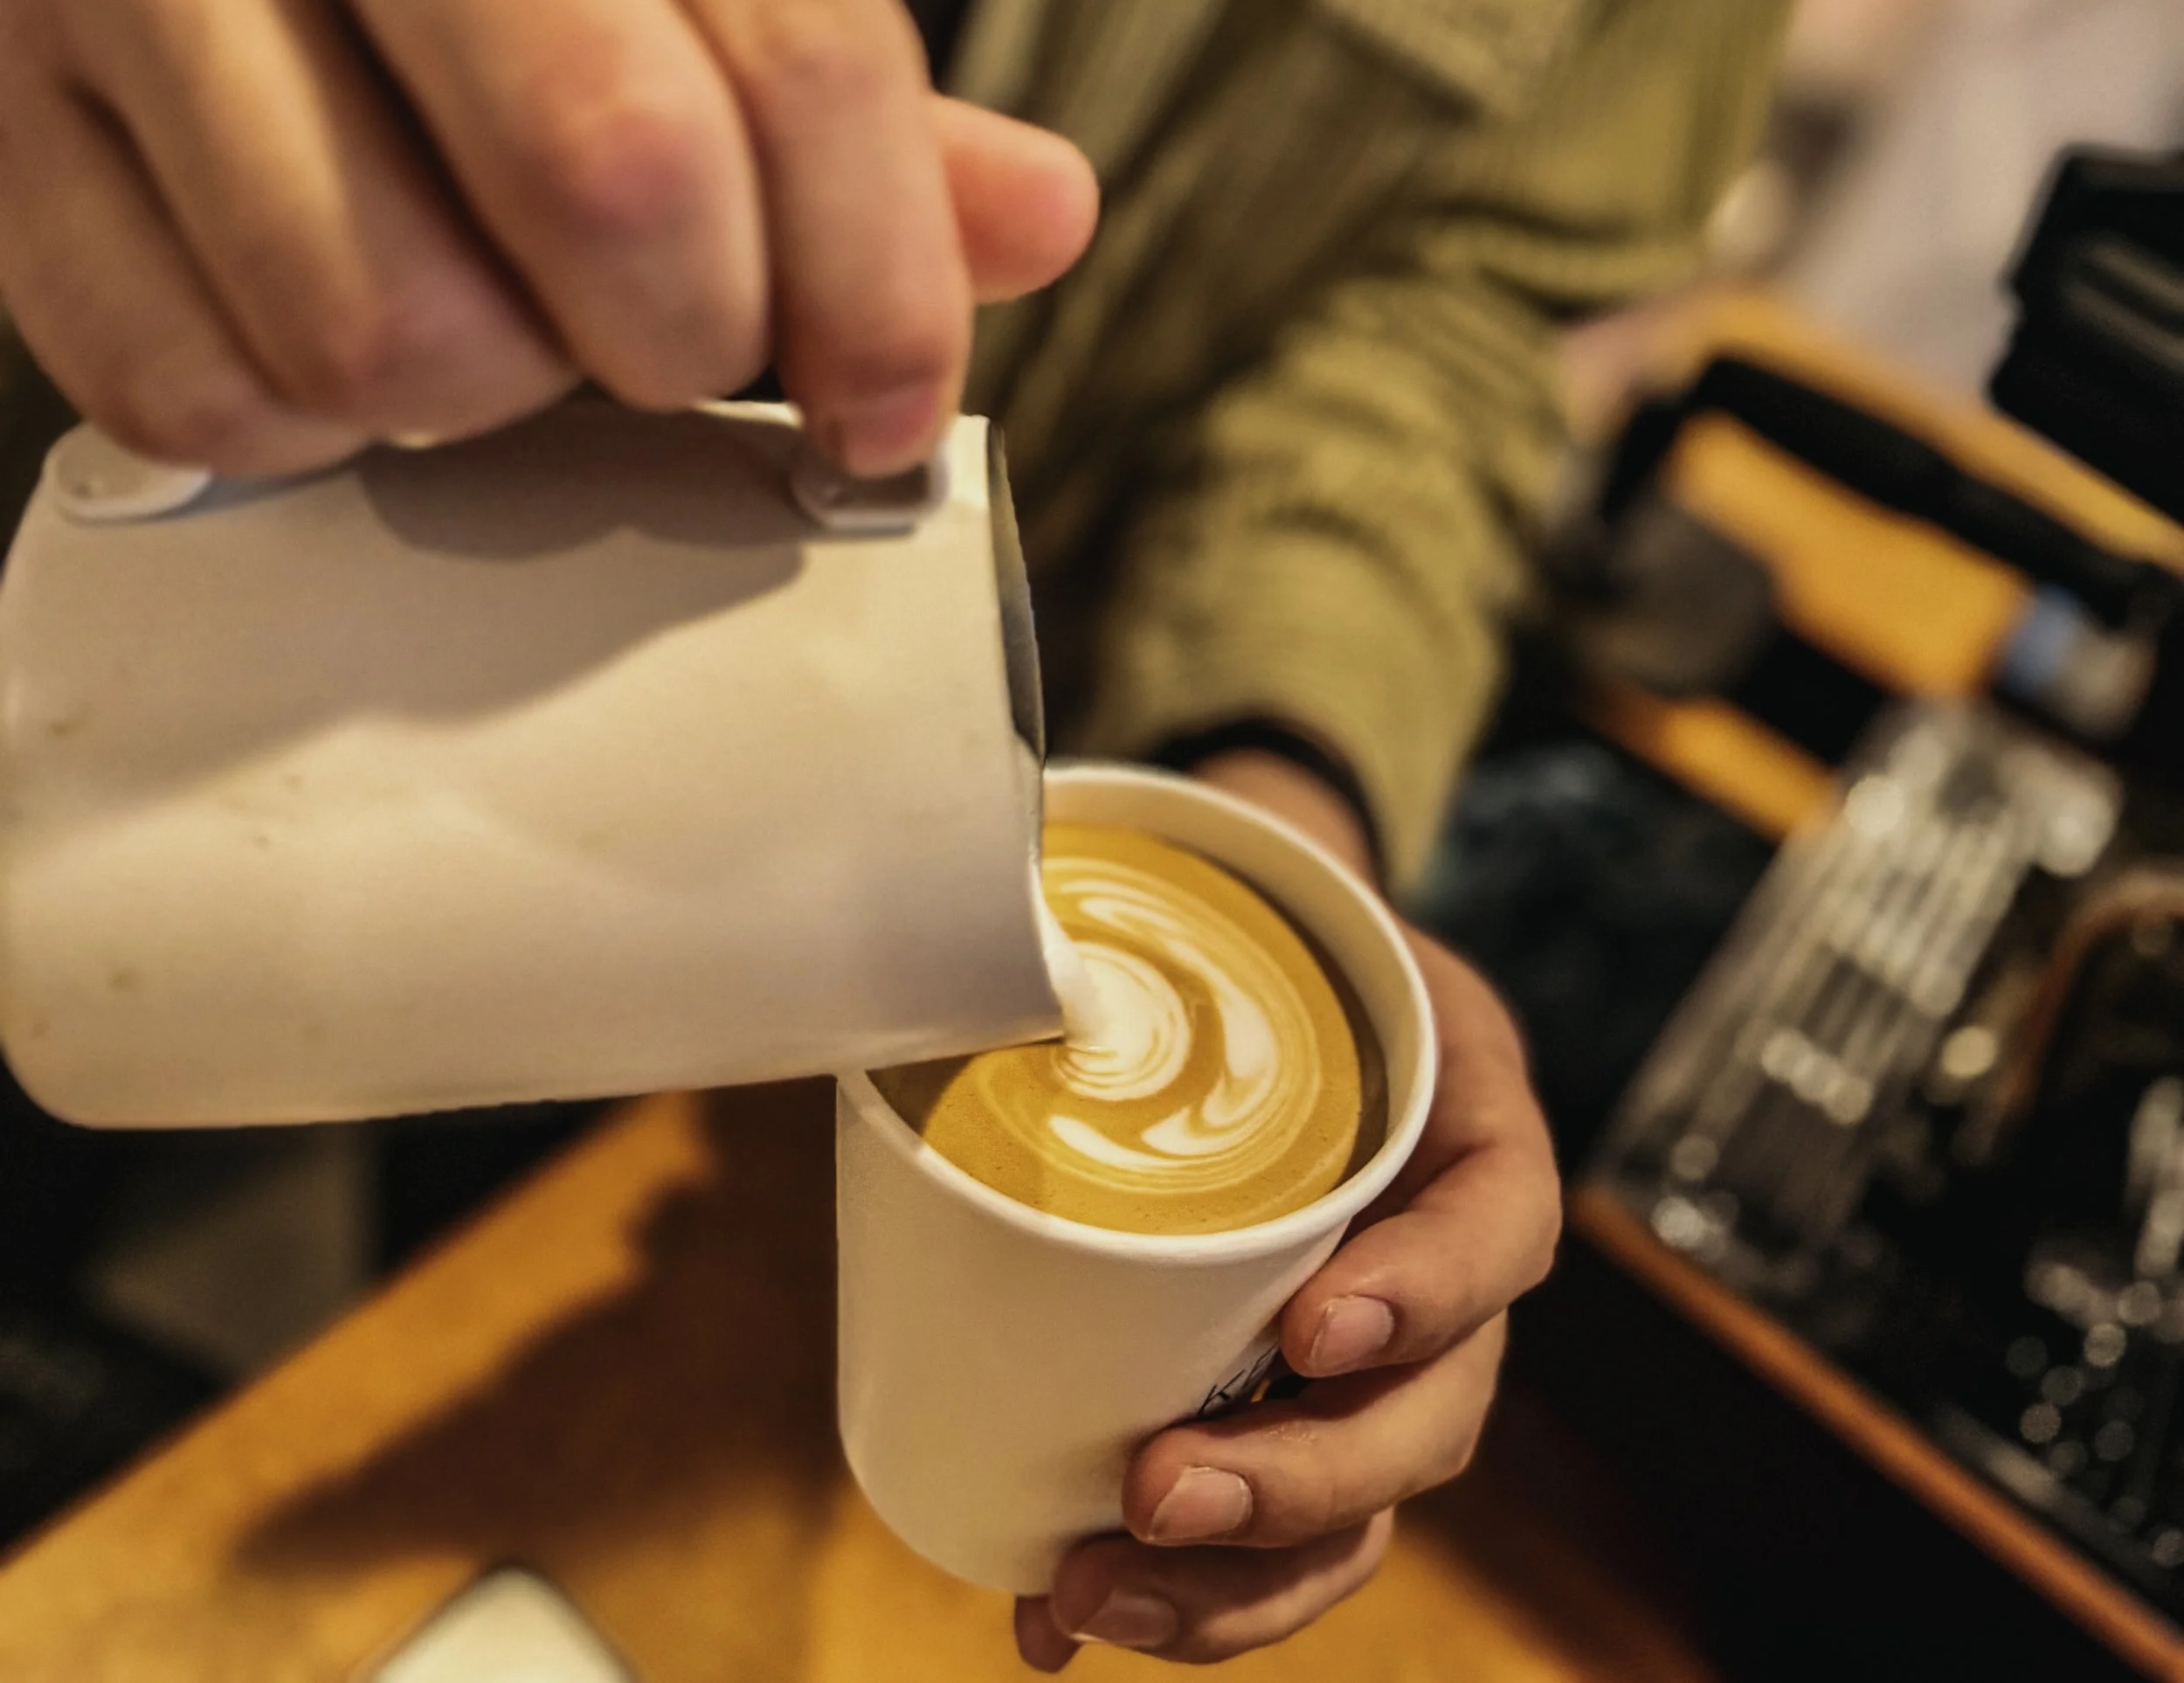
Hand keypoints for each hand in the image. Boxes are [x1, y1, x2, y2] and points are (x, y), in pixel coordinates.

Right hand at [0, 0, 1096, 476]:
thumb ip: (862, 100)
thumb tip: (1040, 219)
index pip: (805, 55)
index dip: (881, 292)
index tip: (884, 413)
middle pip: (612, 172)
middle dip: (675, 346)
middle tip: (659, 350)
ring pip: (389, 323)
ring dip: (476, 395)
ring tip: (477, 310)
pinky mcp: (1, 89)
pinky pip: (203, 393)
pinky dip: (298, 428)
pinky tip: (318, 326)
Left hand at [1015, 753, 1559, 1667]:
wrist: (1286, 966)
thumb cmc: (1273, 938)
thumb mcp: (1272, 901)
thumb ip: (1172, 933)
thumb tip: (990, 948)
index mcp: (1473, 1128)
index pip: (1499, 1228)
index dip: (1425, 1294)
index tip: (1311, 1329)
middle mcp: (1451, 1266)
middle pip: (1433, 1418)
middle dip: (1299, 1482)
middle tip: (1158, 1488)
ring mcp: (1389, 1362)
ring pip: (1360, 1516)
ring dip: (1233, 1582)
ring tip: (1092, 1592)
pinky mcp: (1305, 1419)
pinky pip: (1276, 1542)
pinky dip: (1178, 1598)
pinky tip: (1053, 1617)